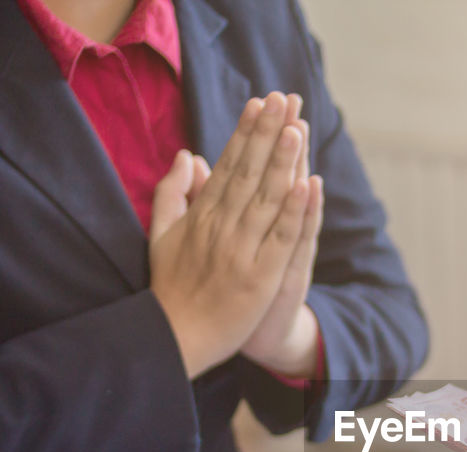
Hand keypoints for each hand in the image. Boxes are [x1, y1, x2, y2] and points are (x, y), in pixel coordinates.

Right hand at [148, 91, 313, 377]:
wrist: (176, 338)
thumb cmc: (171, 287)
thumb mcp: (160, 235)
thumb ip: (172, 193)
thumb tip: (187, 155)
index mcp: (201, 216)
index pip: (227, 165)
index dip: (245, 133)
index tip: (259, 102)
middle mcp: (221, 228)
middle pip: (248, 172)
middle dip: (265, 133)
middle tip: (282, 97)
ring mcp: (241, 251)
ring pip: (266, 199)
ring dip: (282, 161)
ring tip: (296, 127)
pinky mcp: (260, 277)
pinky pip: (281, 238)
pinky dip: (294, 211)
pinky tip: (306, 184)